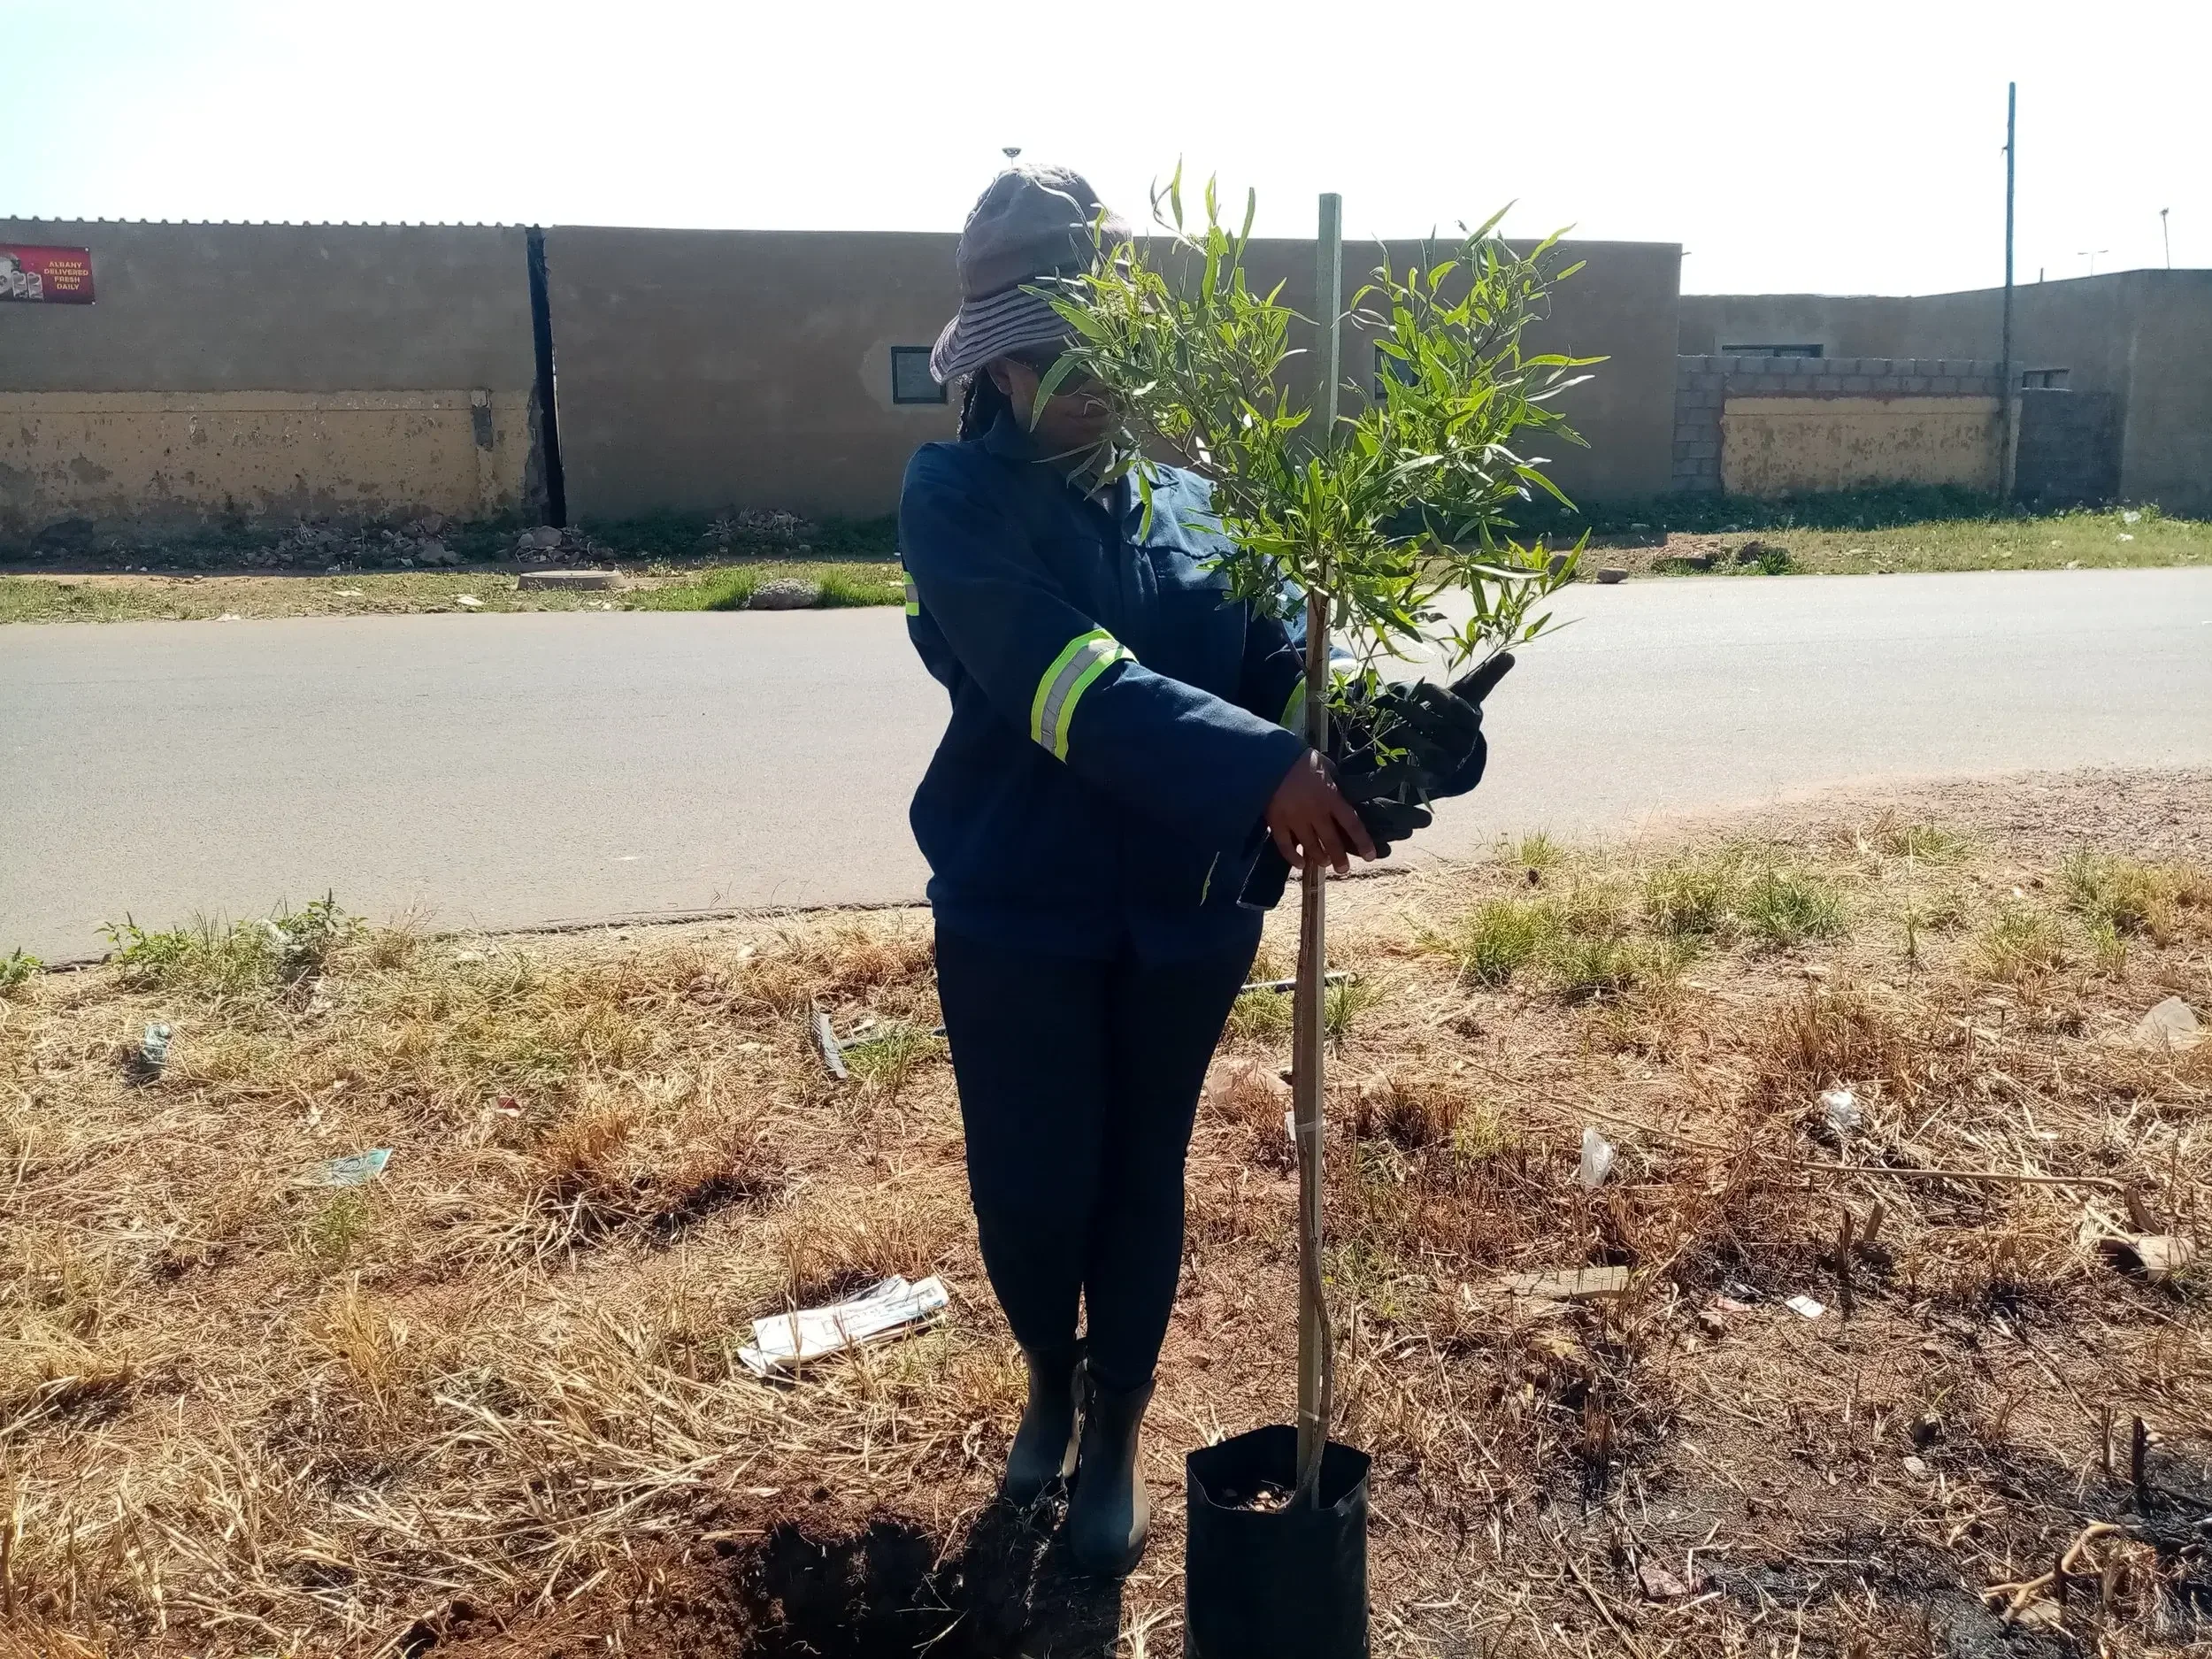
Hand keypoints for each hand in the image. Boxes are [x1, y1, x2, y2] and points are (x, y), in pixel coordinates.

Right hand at [1266, 749, 1374, 875]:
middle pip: (1332, 841)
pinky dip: (1293, 858)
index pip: (1352, 824)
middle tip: (1343, 869)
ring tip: (1324, 862)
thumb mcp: (1326, 766)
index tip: (1370, 856)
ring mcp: (1296, 820)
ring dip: (1320, 857)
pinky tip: (1300, 864)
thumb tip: (1342, 792)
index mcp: (1331, 798)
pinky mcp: (1277, 823)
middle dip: (1340, 858)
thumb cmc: (1301, 760)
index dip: (1363, 842)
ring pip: (1311, 846)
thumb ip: (1335, 782)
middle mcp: (1316, 813)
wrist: (1271, 757)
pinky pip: (1286, 846)